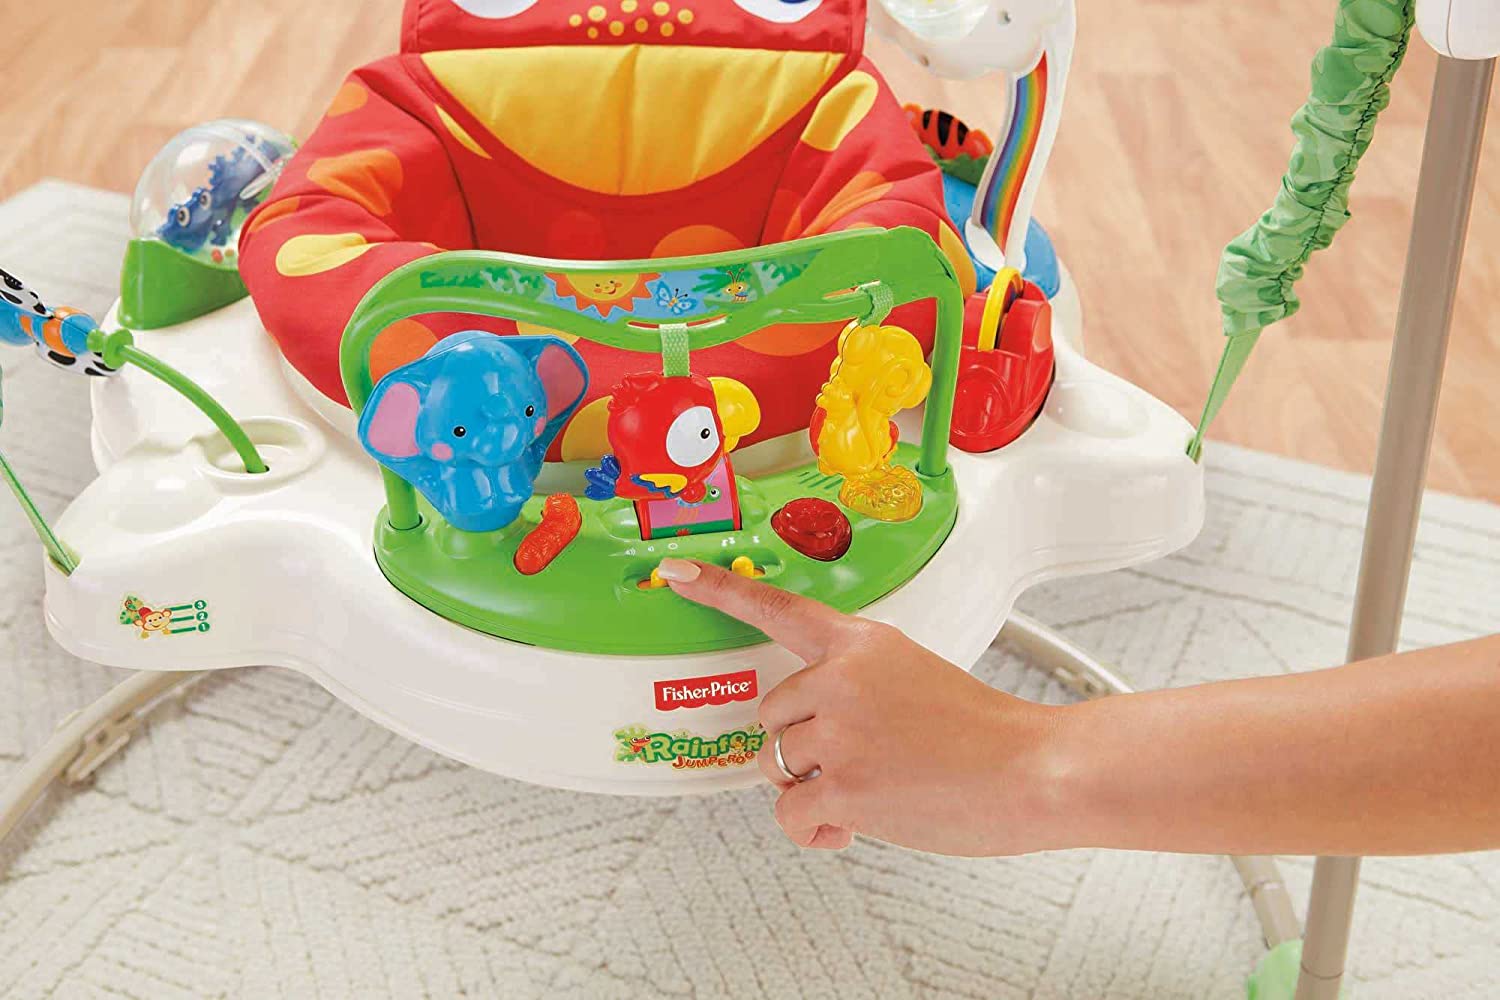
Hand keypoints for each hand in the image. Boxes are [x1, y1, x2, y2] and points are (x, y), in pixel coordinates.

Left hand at [656, 558, 1069, 854]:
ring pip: (779, 768)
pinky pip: (791, 815)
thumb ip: (861, 687)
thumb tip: (823, 727)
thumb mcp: (918, 677)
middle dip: (804, 746)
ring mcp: (838, 731)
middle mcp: (841, 679)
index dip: (721, 590)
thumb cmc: (989, 736)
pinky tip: (854, 826)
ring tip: (872, 792)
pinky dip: (816, 831)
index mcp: (862, 643)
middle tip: (861, 761)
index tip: (677, 573)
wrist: (1034, 771)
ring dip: (815, 789)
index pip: (778, 608)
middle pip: (773, 715)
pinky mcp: (841, 785)